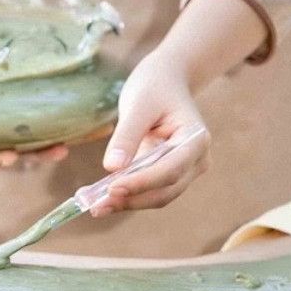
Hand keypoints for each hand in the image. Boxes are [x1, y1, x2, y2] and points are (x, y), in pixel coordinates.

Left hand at [93, 51, 211, 216]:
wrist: (165, 83)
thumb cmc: (154, 89)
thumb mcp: (138, 105)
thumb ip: (126, 136)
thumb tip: (112, 167)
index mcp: (196, 139)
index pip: (170, 170)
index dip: (141, 183)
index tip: (112, 189)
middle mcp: (197, 160)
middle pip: (165, 190)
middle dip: (131, 200)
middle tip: (96, 207)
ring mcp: (185, 171)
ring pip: (157, 197)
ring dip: (126, 204)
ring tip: (94, 206)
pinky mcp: (168, 176)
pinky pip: (148, 192)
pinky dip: (126, 197)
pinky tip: (100, 199)